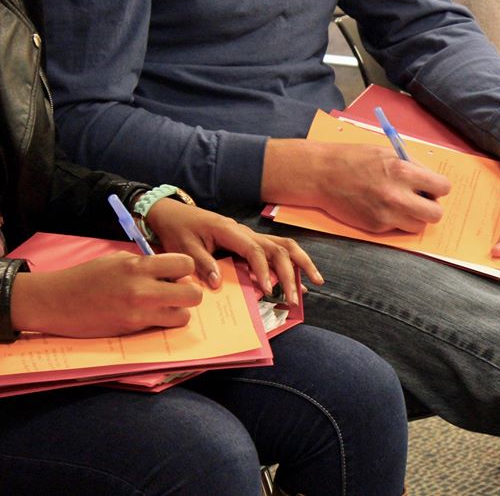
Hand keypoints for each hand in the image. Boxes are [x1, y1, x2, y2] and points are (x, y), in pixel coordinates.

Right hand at [10, 252, 201, 337]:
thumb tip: (172, 272)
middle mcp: (142, 289)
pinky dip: (162, 323)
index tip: (176, 273)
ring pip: (183, 316)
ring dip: (178, 312)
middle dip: (189, 293)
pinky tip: (149, 315)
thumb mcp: (118, 259)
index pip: (186, 264)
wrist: (55, 301)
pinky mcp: (132, 329)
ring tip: (164, 307)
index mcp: (138, 265)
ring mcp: (138, 312)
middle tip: (176, 292)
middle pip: (193, 294)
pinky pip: (162, 327)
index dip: (185, 269)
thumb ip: (147, 264)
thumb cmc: (87, 277)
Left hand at [146, 199, 324, 304]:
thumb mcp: (183, 248)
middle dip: (290, 272)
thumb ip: (202, 264)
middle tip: (295, 296)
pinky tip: (300, 278)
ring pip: (284, 246)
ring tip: (315, 281)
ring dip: (301, 263)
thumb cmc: (178, 229)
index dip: (264, 270)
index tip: (268, 290)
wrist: (173, 213)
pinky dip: (292, 263)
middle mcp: (245, 232)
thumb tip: (218, 283)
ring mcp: (250, 236)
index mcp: (229, 231)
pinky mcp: (250, 242)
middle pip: (278, 248)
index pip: (254, 250)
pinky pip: (276, 250)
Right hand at [261, 139, 451, 232]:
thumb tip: (430, 181)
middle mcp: (398, 196)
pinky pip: (397, 228)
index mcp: (404, 171)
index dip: (439, 188)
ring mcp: (387, 215)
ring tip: (401, 205)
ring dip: (415, 217)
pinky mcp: (376, 227)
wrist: (321, 175)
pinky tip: (381, 207)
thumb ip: (411, 167)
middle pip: (436, 214)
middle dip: (431, 206)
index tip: (432, 187)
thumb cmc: (354, 159)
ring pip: (418, 226)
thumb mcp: (386, 153)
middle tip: (421, 200)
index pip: (443, 187)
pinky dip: (395, 220)